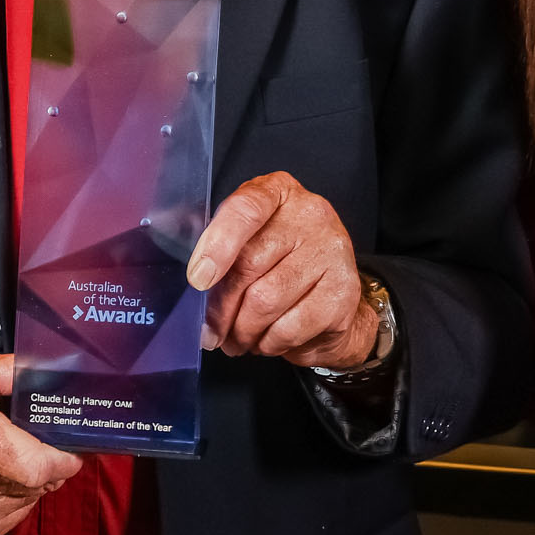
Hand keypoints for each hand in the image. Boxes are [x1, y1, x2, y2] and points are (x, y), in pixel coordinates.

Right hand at [0, 352, 81, 534]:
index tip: (69, 443)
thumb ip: (11, 370)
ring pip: (30, 499)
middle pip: (40, 481)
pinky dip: (13, 495)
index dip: (63, 455)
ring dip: (28, 478)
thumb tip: (53, 372)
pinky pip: (14, 514)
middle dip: (44, 458)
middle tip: (24, 435)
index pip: (40, 466)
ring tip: (0, 451)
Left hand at [185, 171, 382, 369]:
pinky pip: (290, 328)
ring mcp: (332, 251)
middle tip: (210, 332)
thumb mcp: (249, 238)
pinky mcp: (344, 292)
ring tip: (237, 339)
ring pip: (267, 301)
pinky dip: (270, 343)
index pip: (246, 208)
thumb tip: (190, 276)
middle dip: (221, 307)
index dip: (217, 244)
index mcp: (279, 191)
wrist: (334, 293)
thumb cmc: (280, 261)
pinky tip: (266, 341)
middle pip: (249, 263)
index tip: (197, 279)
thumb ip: (217, 244)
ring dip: (243, 331)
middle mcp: (311, 214)